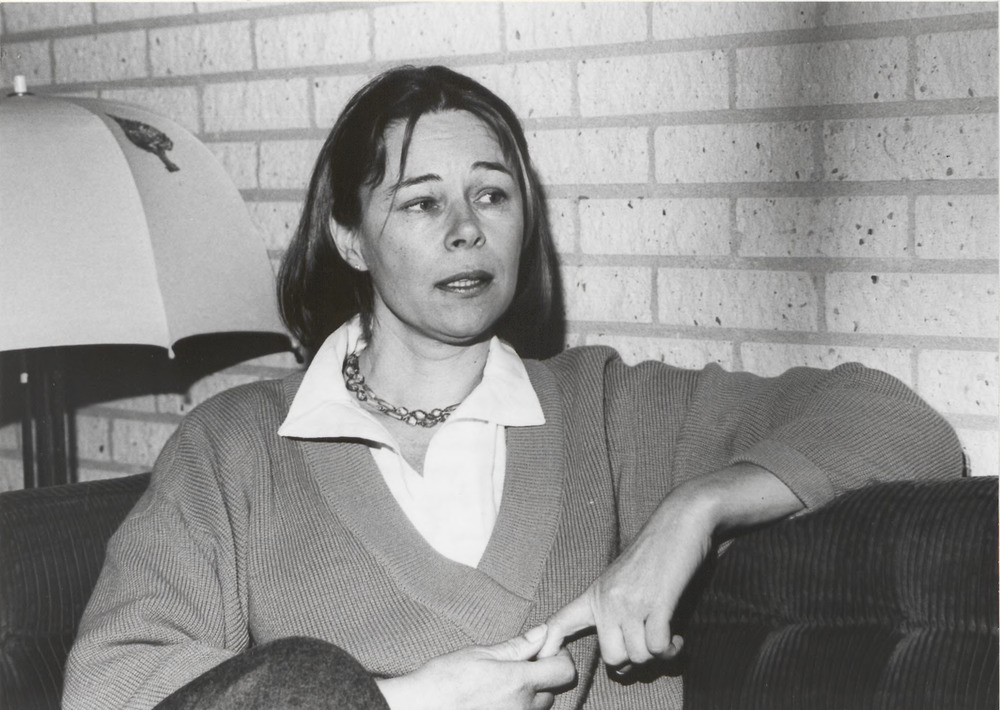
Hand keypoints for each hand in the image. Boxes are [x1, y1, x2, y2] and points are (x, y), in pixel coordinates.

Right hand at [376, 624, 575, 709]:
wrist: (419, 708)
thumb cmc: (443, 679)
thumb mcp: (480, 654)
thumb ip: (516, 646)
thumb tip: (543, 632)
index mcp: (519, 682)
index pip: (565, 671)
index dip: (559, 656)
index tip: (544, 648)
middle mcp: (522, 707)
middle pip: (553, 690)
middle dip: (544, 674)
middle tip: (520, 663)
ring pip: (539, 707)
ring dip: (532, 693)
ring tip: (504, 681)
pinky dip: (517, 705)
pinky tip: (497, 697)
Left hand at [537, 490, 708, 669]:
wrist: (678, 522)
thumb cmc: (653, 551)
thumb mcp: (620, 577)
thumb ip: (612, 605)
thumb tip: (618, 642)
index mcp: (595, 594)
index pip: (560, 622)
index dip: (549, 645)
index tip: (545, 659)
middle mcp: (608, 600)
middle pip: (612, 658)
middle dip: (633, 663)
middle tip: (646, 649)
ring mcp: (632, 601)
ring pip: (639, 655)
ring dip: (657, 655)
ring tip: (666, 641)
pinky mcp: (658, 602)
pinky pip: (658, 646)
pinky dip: (671, 650)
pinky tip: (676, 639)